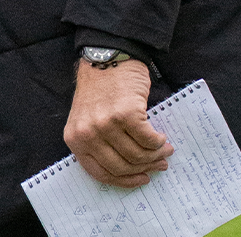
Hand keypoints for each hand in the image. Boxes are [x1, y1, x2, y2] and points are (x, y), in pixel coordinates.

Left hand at [64, 59, 172, 187]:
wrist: (106, 59)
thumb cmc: (99, 90)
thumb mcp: (88, 120)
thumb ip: (101, 143)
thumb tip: (133, 168)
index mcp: (75, 139)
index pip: (100, 173)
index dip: (124, 180)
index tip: (141, 179)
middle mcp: (87, 134)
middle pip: (122, 167)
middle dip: (145, 168)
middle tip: (160, 163)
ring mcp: (105, 124)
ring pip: (137, 155)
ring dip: (156, 155)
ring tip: (165, 149)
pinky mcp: (125, 114)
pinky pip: (148, 140)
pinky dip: (158, 141)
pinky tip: (161, 136)